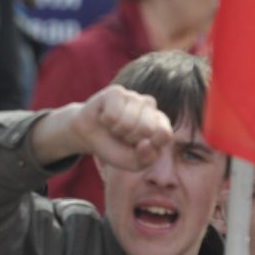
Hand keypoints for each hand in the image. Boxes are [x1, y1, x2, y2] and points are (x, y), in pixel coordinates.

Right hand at [32, 84, 168, 172]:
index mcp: (160, 122)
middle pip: (146, 129)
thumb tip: (146, 143)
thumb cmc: (115, 147)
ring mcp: (133, 96)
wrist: (89, 136)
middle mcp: (150, 106)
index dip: (149, 146)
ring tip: (114, 127)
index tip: (138, 146)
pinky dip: (106, 122)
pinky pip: (112, 115)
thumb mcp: (134, 162)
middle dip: (130, 139)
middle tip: (123, 136)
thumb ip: (146, 158)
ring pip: (128, 122)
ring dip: (117, 131)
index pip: (165, 134)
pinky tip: (105, 118)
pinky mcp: (116, 91)